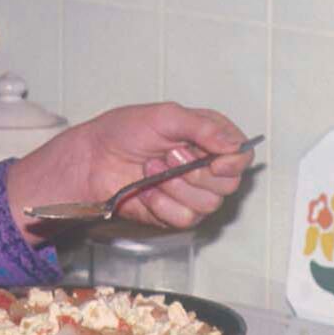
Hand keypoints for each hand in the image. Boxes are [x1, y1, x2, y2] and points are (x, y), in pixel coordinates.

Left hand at [6, 103, 254, 236]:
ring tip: (150, 168)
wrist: (92, 160)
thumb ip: (203, 127)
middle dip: (196, 170)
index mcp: (208, 138)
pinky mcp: (175, 214)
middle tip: (169, 154)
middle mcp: (205, 166)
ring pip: (209, 203)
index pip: (241, 154)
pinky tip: (146, 190)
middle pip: (230, 183)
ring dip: (175, 185)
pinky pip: (185, 218)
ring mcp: (191, 193)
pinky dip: (162, 203)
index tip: (216, 158)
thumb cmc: (123, 132)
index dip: (233, 160)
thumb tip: (234, 145)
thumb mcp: (164, 116)